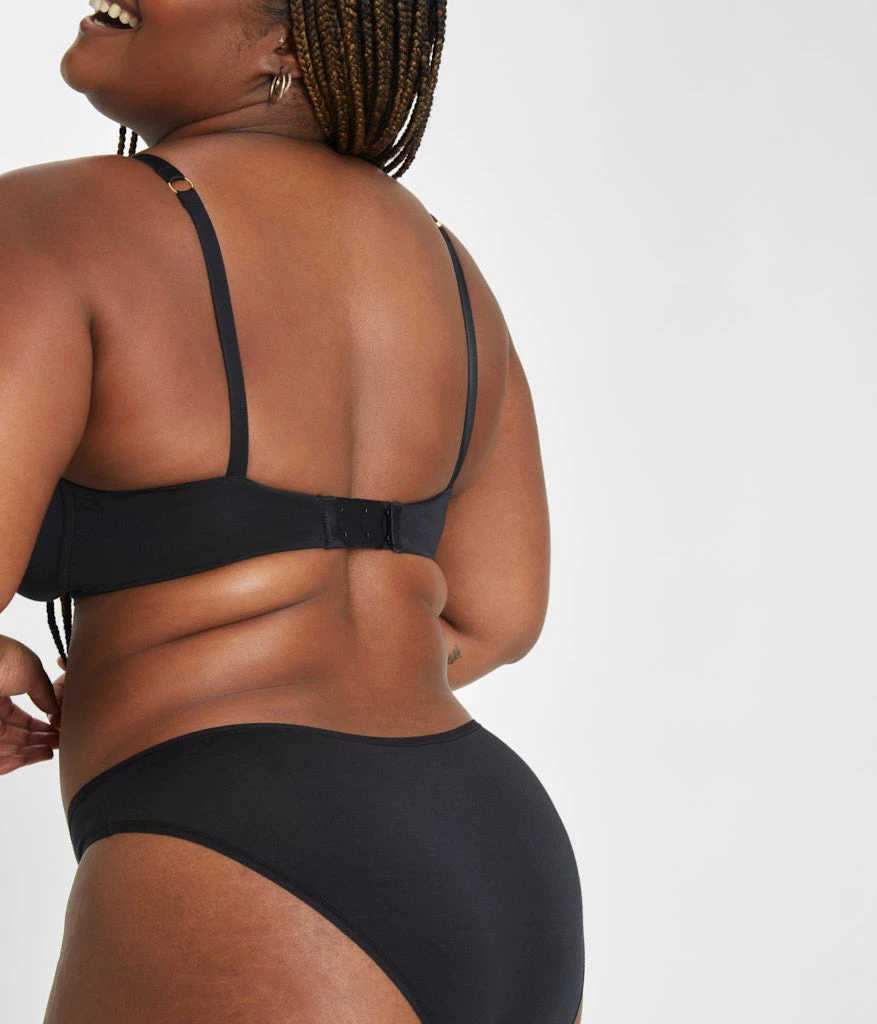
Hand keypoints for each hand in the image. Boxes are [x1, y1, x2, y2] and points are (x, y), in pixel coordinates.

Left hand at [0, 637, 61, 775]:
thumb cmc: (3, 658)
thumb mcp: (33, 671)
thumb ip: (46, 693)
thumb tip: (56, 709)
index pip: (20, 720)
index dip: (40, 727)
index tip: (57, 731)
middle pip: (15, 737)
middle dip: (38, 742)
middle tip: (58, 744)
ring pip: (5, 751)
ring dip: (28, 755)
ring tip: (48, 753)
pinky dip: (9, 763)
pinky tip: (26, 758)